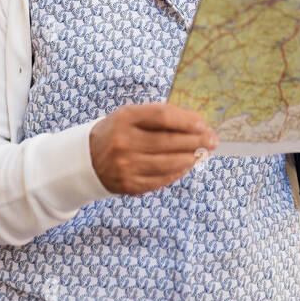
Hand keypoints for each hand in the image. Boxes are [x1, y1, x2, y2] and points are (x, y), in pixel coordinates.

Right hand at [90, 102, 217, 194]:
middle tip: (213, 140)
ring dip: (191, 158)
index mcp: (124, 118)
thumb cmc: (117, 132)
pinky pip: (162, 179)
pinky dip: (178, 172)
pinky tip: (187, 165)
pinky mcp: (129, 185)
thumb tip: (196, 124)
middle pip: (169, 141)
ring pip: (169, 163)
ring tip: (203, 153)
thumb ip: (159, 116)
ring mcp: (126, 166)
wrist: (87, 160)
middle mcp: (123, 142)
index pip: (162, 116)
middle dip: (196, 141)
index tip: (203, 123)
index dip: (186, 120)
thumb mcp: (130, 115)